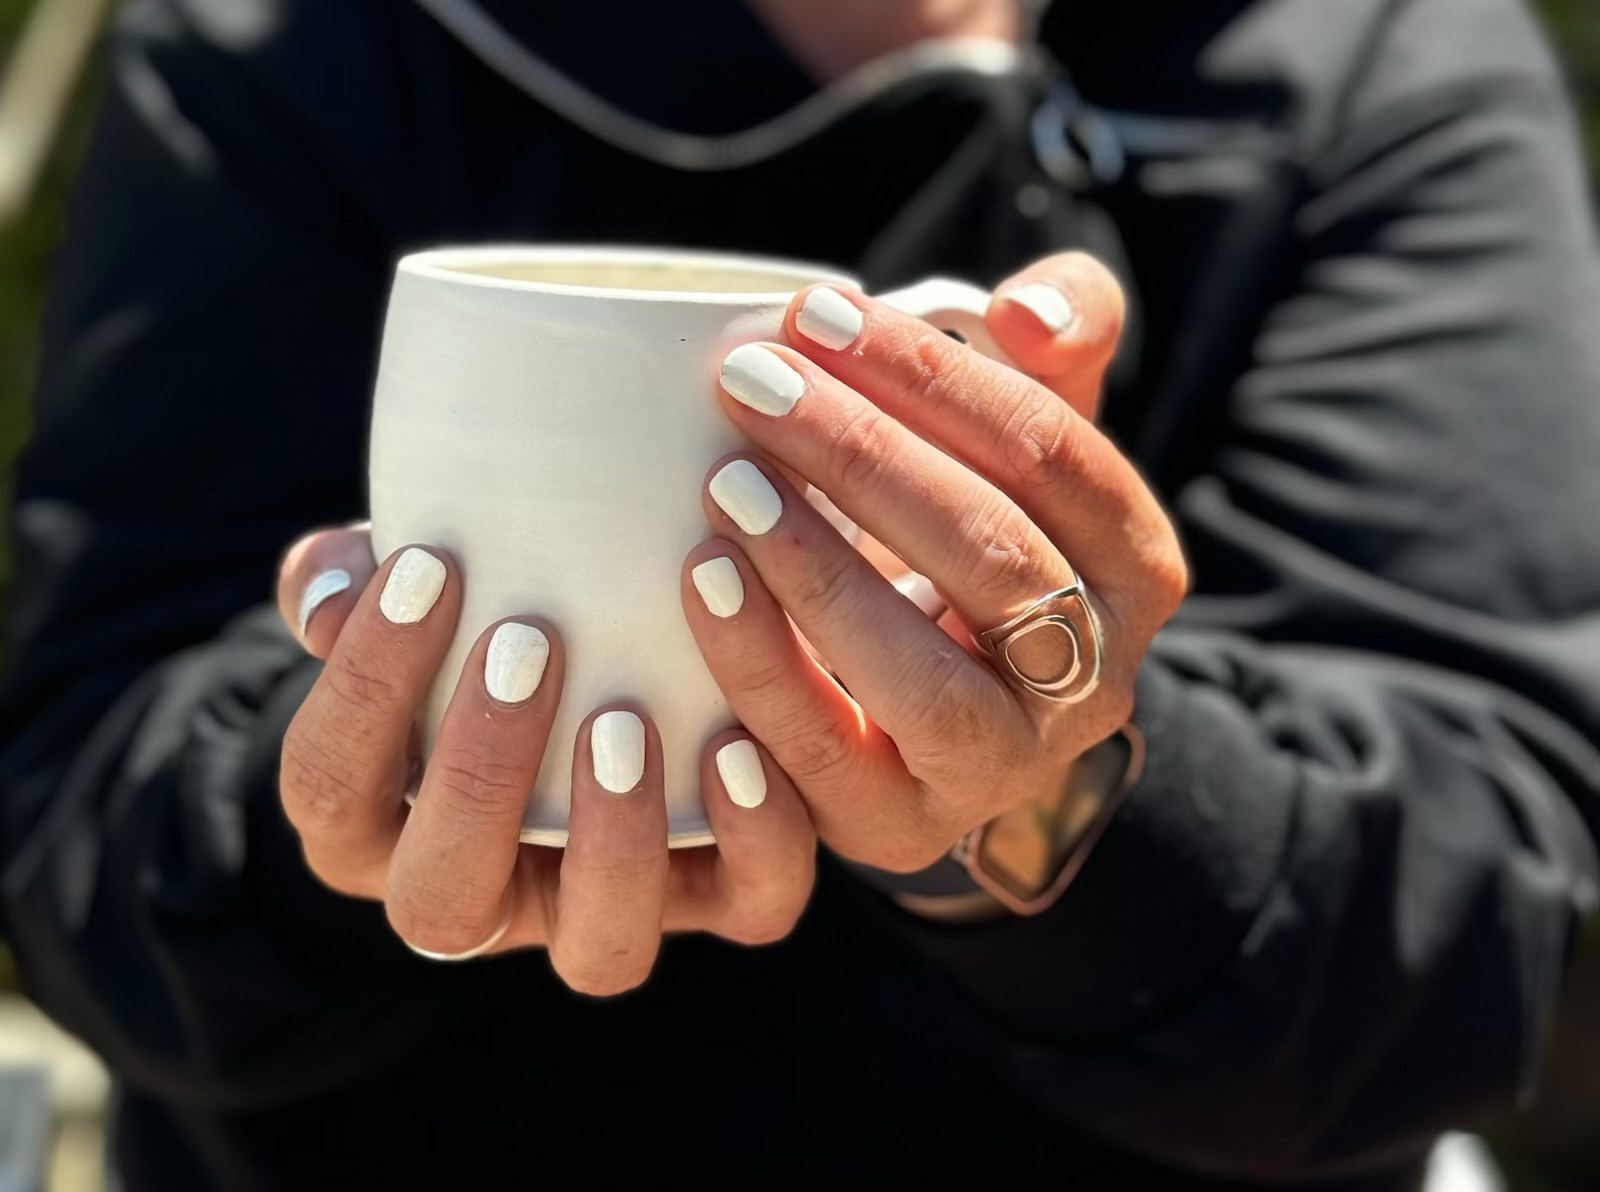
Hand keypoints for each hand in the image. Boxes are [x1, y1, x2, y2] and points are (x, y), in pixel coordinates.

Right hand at [273, 528, 814, 992]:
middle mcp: (482, 901)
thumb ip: (349, 585)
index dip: (365, 685)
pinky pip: (749, 906)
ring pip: (600, 951)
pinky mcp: (723, 899)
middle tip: (526, 643)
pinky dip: (755, 836)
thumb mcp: (410, 598)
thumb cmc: (482, 622)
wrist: (619, 651)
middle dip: (476, 777)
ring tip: (625, 718)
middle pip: (441, 899)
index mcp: (375, 832)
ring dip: (610, 841)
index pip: (327, 787)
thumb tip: (334, 593)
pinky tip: (742, 744)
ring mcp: (602, 916)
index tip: (428, 566)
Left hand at [683, 253, 1185, 873]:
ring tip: (725, 482)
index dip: (938, 378)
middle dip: (865, 456)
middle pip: (993, 555)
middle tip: (752, 382)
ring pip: (925, 681)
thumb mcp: (1023, 428)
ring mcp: (1001, 768)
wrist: (927, 692)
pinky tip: (703, 579)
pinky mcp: (900, 827)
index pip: (1054, 457)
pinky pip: (829, 761)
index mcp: (1135, 570)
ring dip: (819, 573)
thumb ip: (1059, 337)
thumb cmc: (965, 529)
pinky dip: (762, 669)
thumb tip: (1025, 311)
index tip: (818, 313)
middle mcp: (1092, 682)